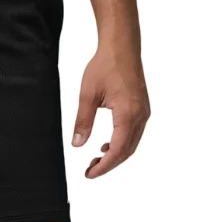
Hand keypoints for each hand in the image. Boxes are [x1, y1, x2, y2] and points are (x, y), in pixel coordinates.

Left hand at [72, 47, 149, 178]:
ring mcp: (144, 112)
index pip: (116, 151)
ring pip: (132, 144)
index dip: (103, 167)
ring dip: (115, 155)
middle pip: (126, 152)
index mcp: (127, 115)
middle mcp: (140, 116)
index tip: (89, 174)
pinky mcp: (142, 108)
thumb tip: (78, 144)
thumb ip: (83, 122)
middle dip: (109, 165)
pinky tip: (106, 145)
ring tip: (96, 160)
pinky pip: (134, 134)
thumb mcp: (87, 95)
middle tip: (90, 170)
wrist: (122, 47)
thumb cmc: (106, 65)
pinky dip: (121, 144)